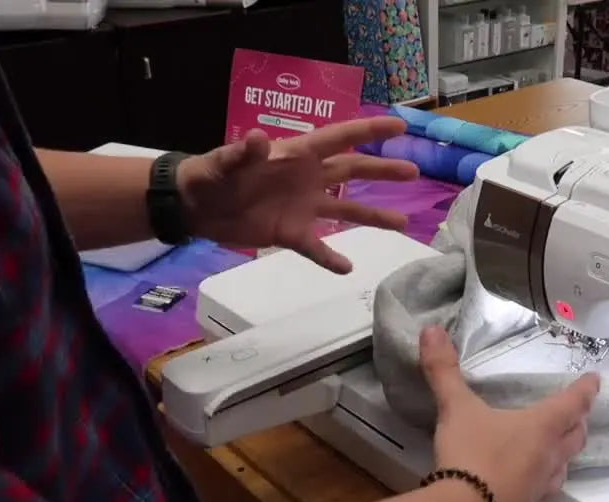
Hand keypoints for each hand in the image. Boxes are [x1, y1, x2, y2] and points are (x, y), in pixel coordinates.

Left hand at [176, 117, 419, 273]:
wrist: (194, 208)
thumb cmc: (210, 175)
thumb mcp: (224, 162)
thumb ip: (242, 153)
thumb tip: (256, 139)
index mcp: (298, 155)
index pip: (340, 137)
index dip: (370, 129)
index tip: (400, 125)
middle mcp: (308, 179)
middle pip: (354, 171)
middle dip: (384, 169)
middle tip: (414, 171)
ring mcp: (302, 207)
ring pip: (346, 209)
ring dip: (373, 216)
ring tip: (402, 224)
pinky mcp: (290, 233)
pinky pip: (316, 247)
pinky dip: (331, 257)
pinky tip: (348, 268)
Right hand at [418, 326, 599, 501]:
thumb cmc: (470, 454)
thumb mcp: (456, 408)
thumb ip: (444, 371)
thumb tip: (432, 329)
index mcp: (541, 426)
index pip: (573, 403)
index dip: (585, 390)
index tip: (596, 380)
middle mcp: (549, 456)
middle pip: (575, 437)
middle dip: (579, 423)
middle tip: (579, 414)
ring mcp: (539, 487)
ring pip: (564, 467)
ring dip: (565, 454)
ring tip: (559, 449)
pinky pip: (543, 491)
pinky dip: (542, 481)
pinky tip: (529, 483)